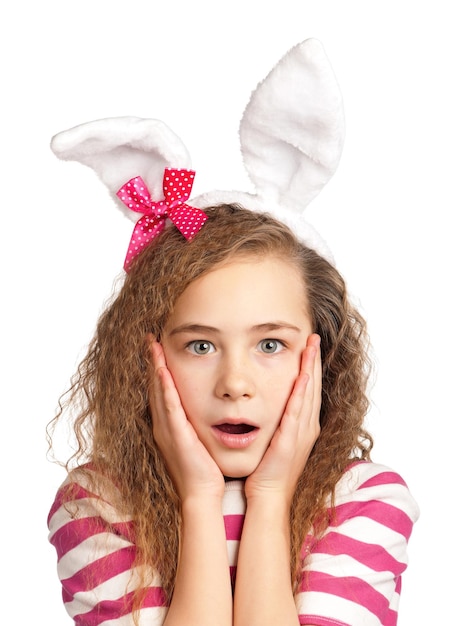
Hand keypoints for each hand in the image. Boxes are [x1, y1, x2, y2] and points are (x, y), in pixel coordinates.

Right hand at [148, 336, 224, 501]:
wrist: (202, 494)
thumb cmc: (204, 469)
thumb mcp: (199, 439)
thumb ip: (198, 422)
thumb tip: (209, 406)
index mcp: (169, 425)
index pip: (162, 390)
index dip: (158, 368)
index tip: (158, 346)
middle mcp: (163, 425)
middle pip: (155, 386)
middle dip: (152, 361)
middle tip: (150, 338)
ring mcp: (166, 429)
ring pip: (159, 392)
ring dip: (155, 368)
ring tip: (153, 345)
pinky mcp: (175, 435)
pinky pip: (168, 407)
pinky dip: (164, 387)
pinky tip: (162, 371)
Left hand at [245, 333, 321, 503]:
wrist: (269, 496)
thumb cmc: (269, 470)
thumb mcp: (276, 439)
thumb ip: (277, 420)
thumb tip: (268, 403)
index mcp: (304, 425)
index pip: (308, 389)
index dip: (311, 366)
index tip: (310, 346)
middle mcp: (307, 426)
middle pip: (313, 386)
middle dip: (314, 360)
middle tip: (314, 337)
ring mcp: (301, 433)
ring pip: (308, 394)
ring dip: (311, 369)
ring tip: (311, 347)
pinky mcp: (290, 440)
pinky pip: (297, 412)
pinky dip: (301, 393)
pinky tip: (303, 377)